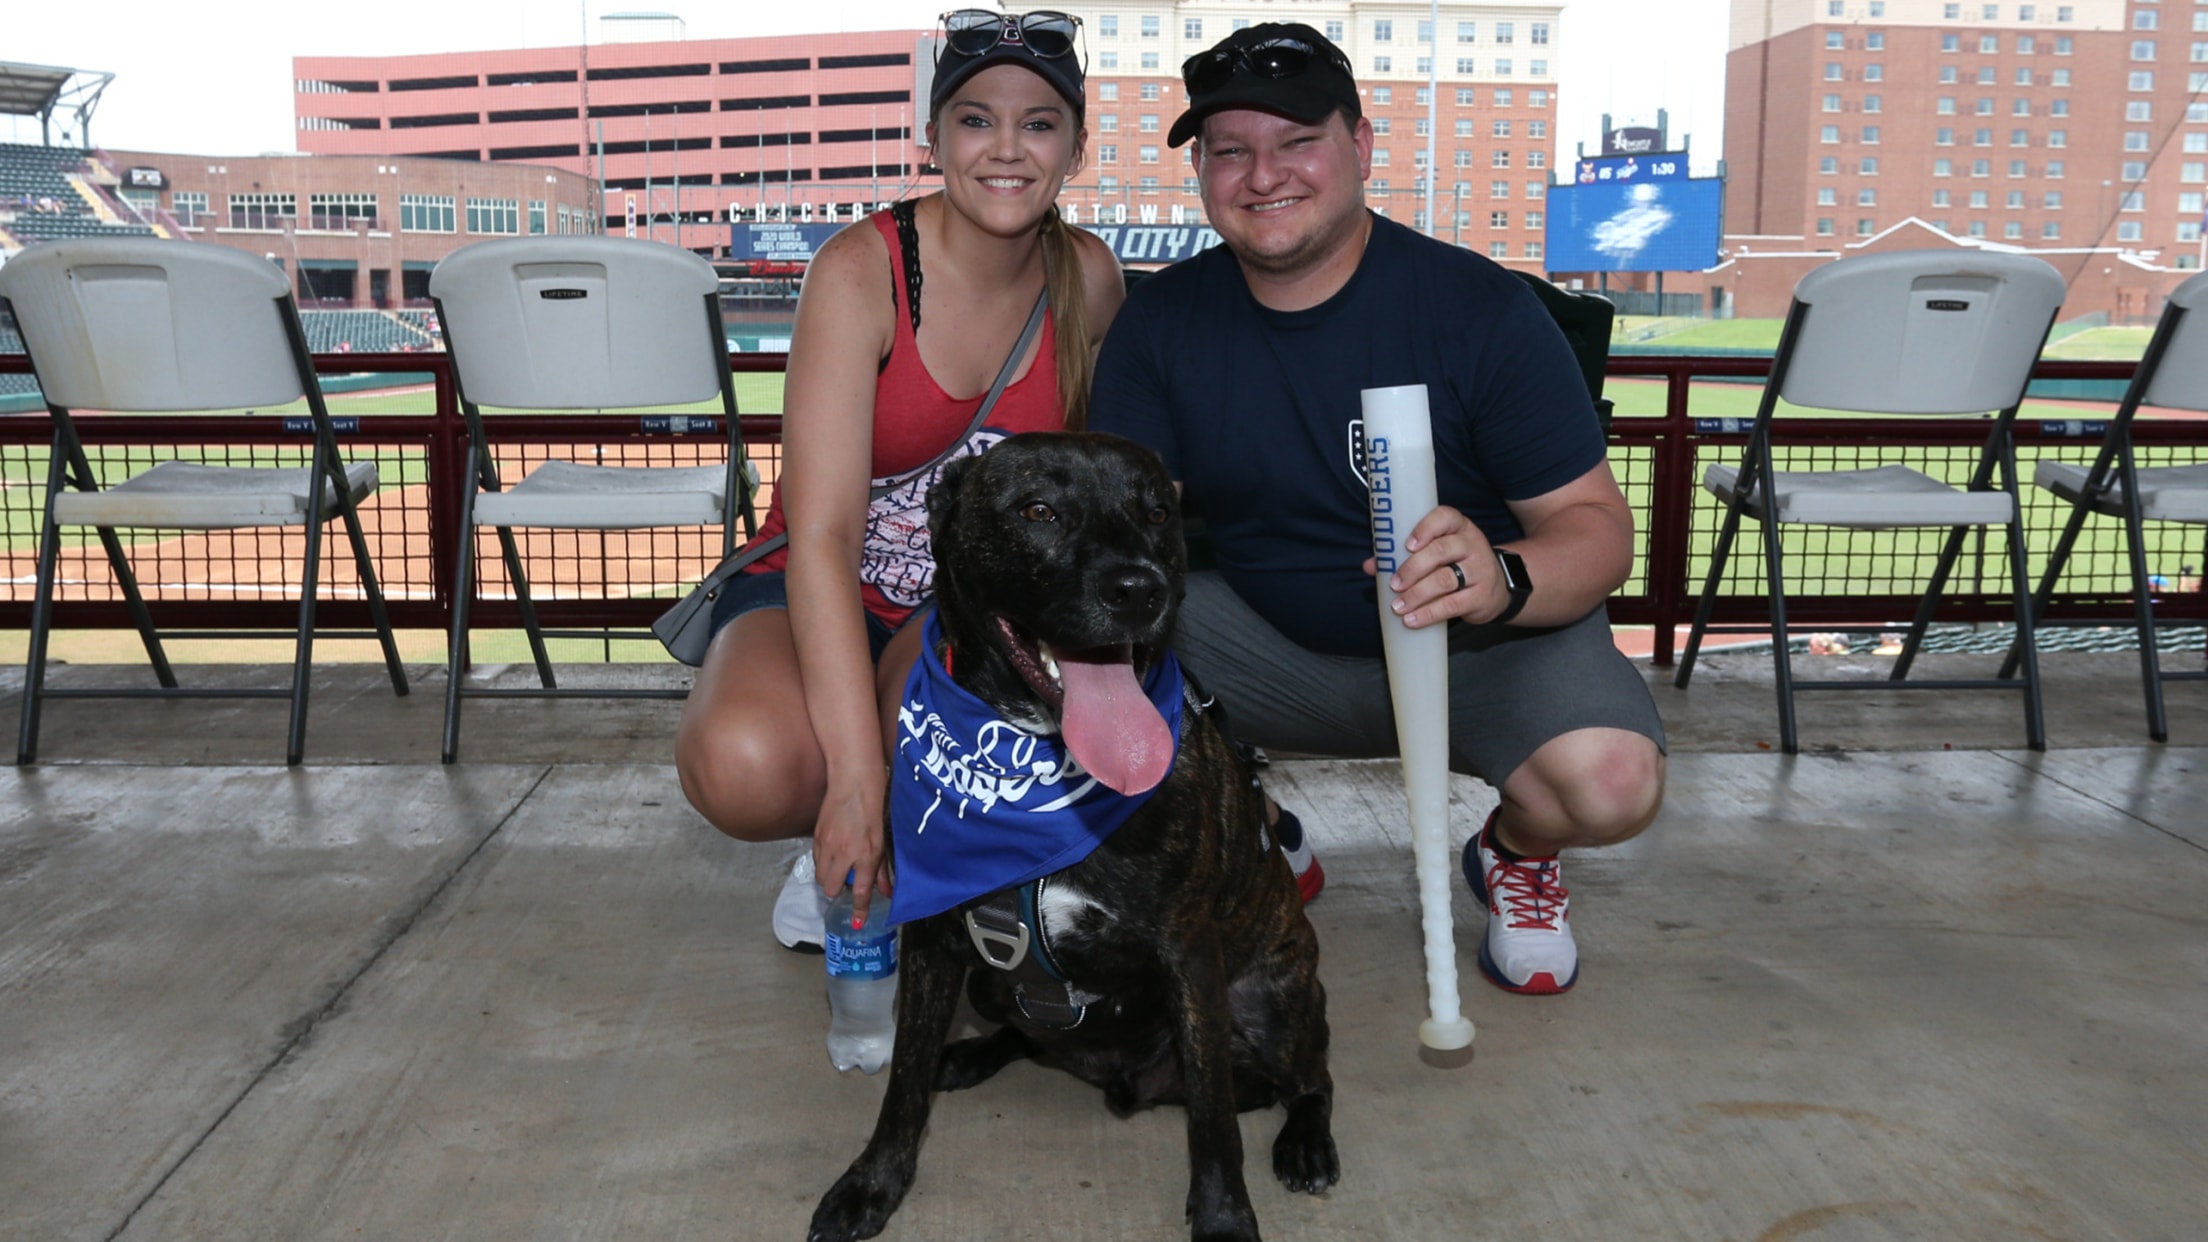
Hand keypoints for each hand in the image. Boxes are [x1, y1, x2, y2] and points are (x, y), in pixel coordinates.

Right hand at [811, 768, 893, 927]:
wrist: (853, 781)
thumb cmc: (874, 808)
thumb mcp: (883, 842)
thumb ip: (883, 870)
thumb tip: (887, 892)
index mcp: (865, 855)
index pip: (860, 892)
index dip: (859, 910)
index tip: (857, 922)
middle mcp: (843, 854)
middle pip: (831, 889)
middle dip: (838, 892)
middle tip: (848, 883)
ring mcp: (827, 845)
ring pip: (820, 876)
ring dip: (829, 878)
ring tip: (841, 867)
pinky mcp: (816, 836)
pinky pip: (816, 860)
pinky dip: (823, 863)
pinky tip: (834, 853)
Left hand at [1360, 505, 1510, 627]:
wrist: (1498, 588)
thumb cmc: (1458, 565)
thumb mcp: (1439, 553)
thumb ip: (1404, 555)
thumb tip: (1370, 566)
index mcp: (1459, 527)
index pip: (1445, 517)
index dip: (1425, 528)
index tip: (1406, 545)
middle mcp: (1472, 544)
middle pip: (1440, 551)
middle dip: (1412, 568)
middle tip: (1394, 584)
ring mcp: (1479, 569)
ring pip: (1445, 579)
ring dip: (1416, 594)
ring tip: (1398, 606)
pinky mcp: (1481, 596)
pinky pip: (1452, 605)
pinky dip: (1428, 613)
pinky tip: (1412, 619)